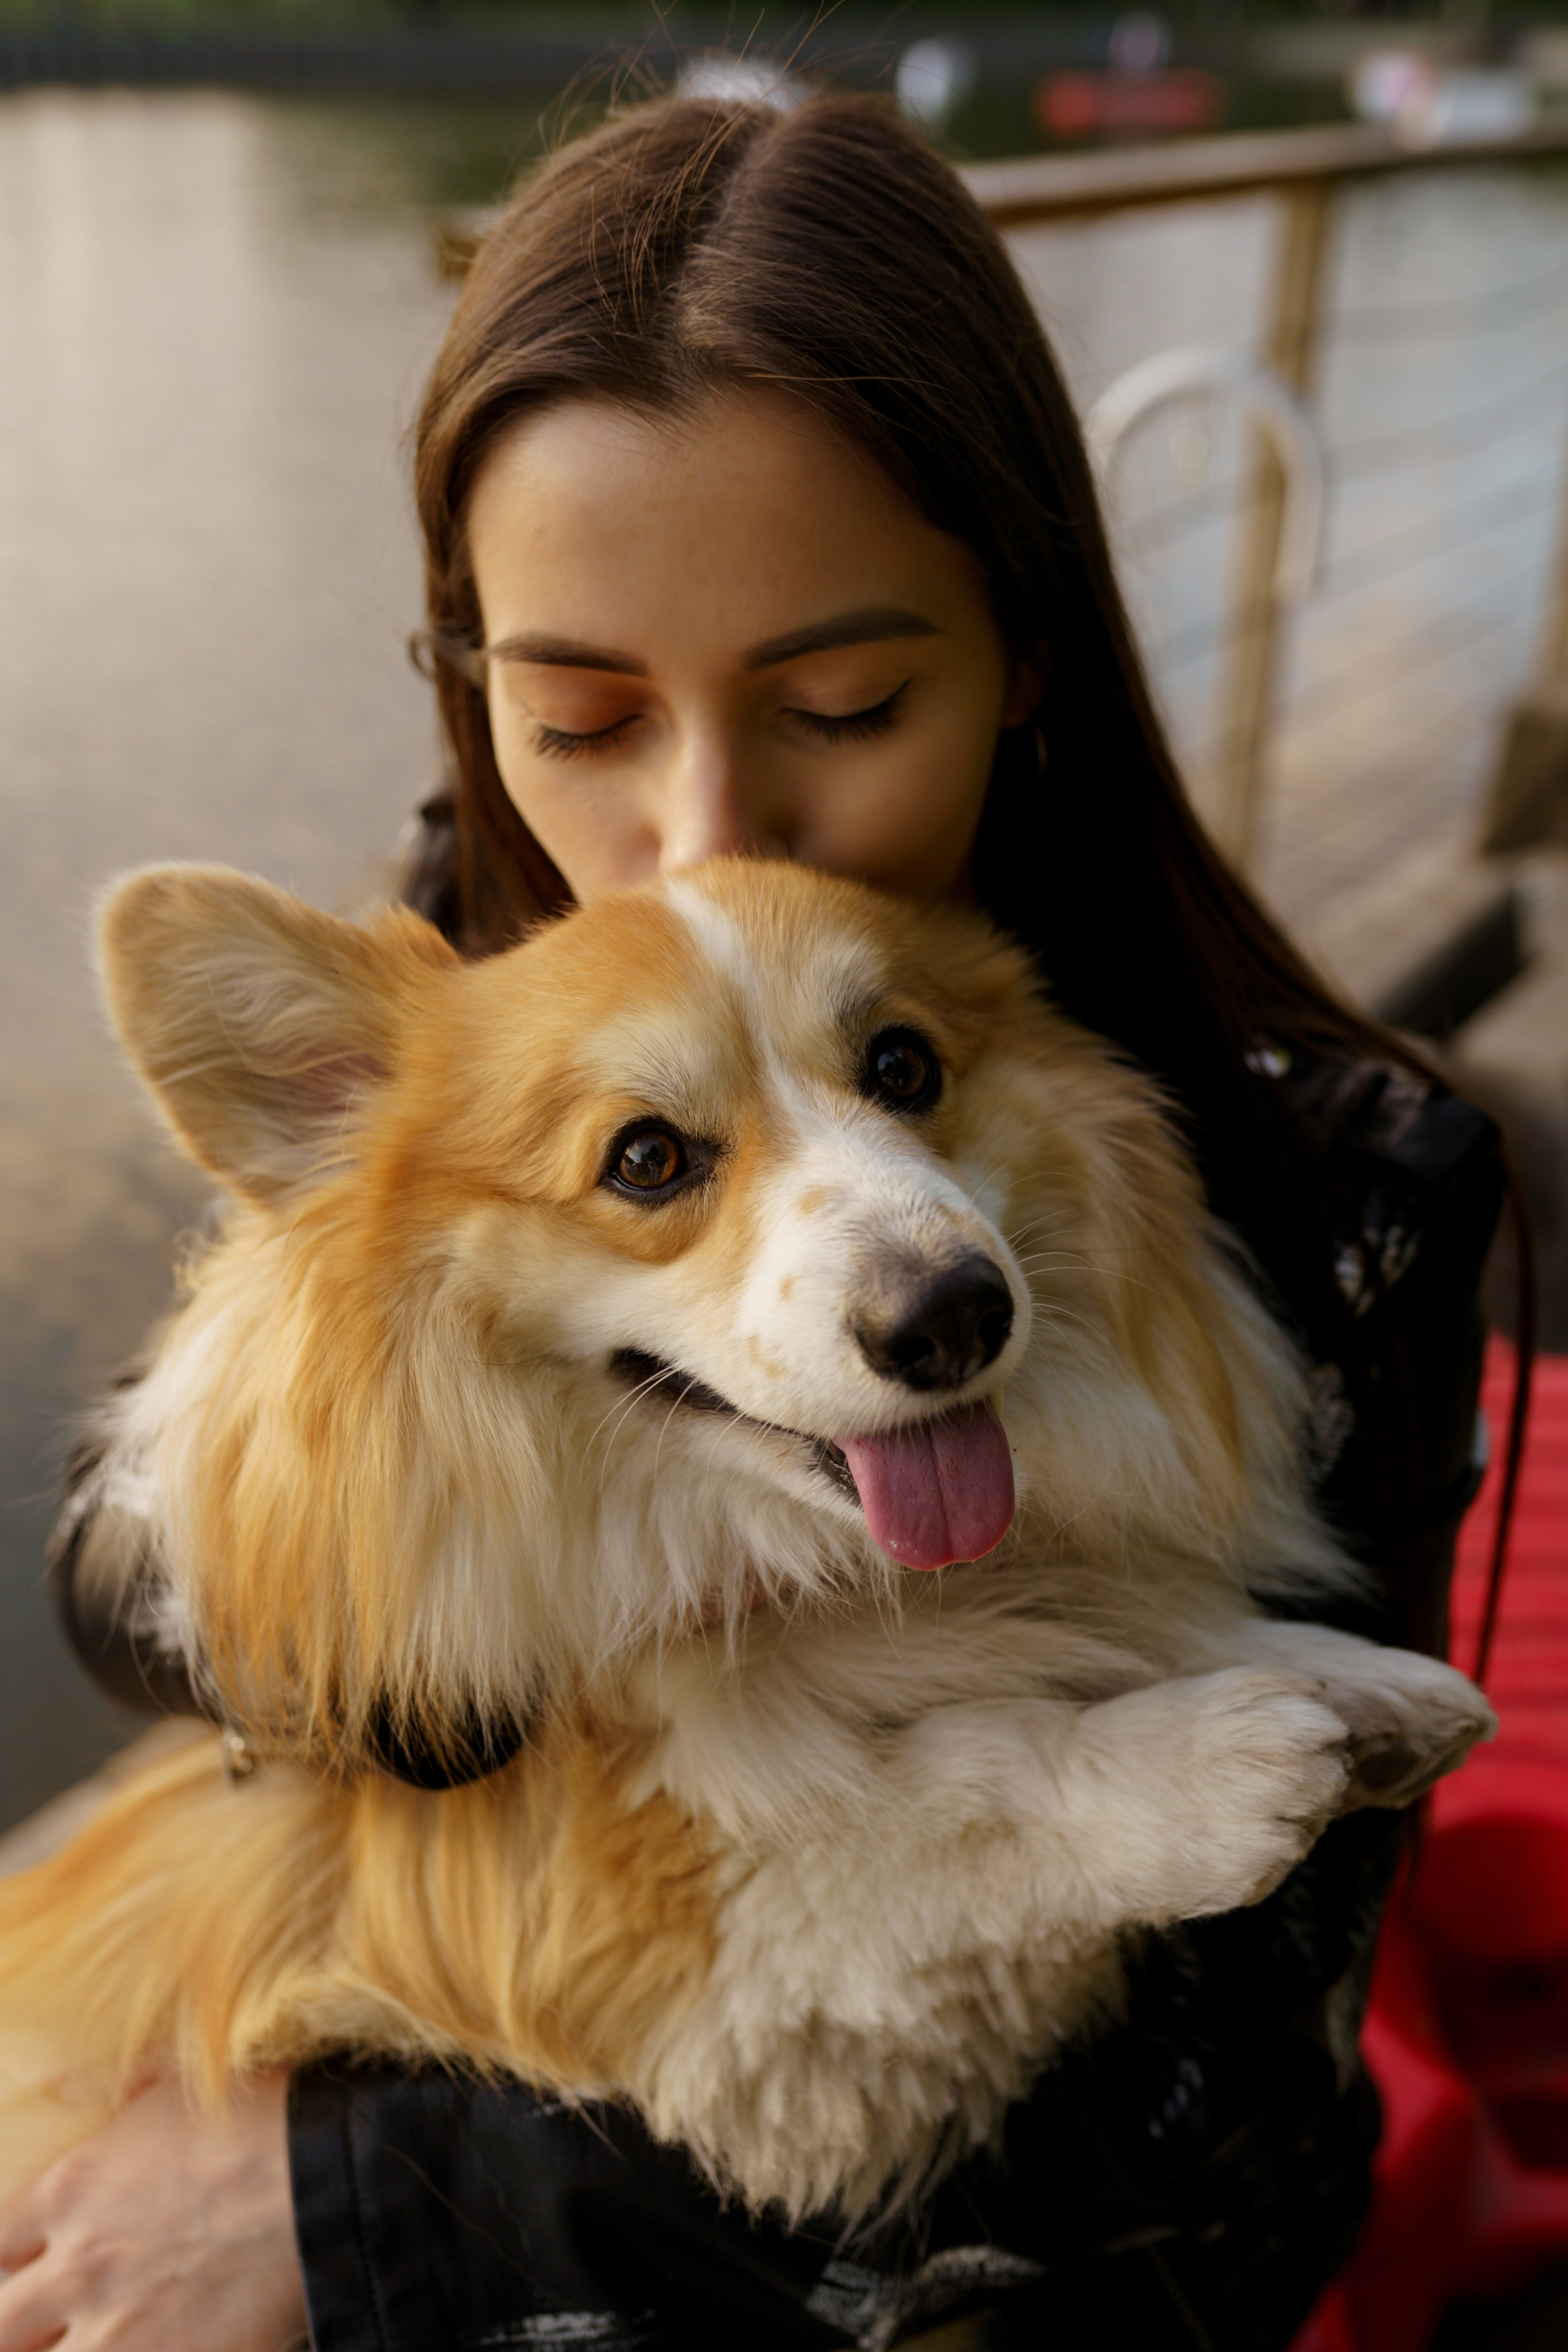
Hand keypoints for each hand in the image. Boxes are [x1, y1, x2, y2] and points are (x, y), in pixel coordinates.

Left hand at [0, 2073, 306, 2351]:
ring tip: (99, 2337)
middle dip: (17, 2324)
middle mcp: (77, 2266)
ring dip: (57, 2351)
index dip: (7, 2260)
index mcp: (72, 2189)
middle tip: (43, 2321)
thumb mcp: (177, 2076)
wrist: (330, 2176)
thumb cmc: (265, 2115)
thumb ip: (109, 2082)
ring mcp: (115, 2331)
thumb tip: (54, 2085)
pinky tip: (143, 2351)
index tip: (29, 2264)